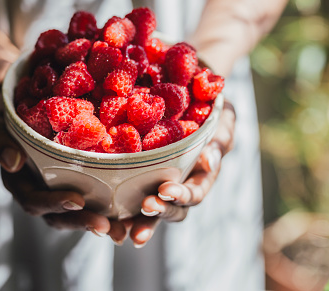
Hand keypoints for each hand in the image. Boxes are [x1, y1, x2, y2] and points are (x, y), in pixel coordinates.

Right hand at [0, 94, 127, 242]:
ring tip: (122, 230)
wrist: (25, 98)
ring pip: (78, 214)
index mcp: (19, 181)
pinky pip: (93, 199)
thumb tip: (13, 162)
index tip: (78, 200)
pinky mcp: (78, 179)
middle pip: (59, 216)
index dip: (55, 204)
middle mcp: (39, 189)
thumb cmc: (6, 108)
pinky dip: (109, 209)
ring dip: (99, 223)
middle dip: (83, 222)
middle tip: (107, 227)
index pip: (34, 200)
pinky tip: (130, 215)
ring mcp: (58, 187)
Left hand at [129, 99, 235, 246]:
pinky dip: (121, 212)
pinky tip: (106, 219)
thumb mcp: (222, 118)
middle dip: (159, 211)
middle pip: (172, 209)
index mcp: (201, 177)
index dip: (181, 195)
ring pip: (151, 212)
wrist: (189, 100)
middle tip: (146, 205)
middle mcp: (181, 187)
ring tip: (125, 228)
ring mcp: (159, 185)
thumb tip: (209, 159)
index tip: (165, 189)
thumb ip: (221, 138)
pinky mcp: (138, 179)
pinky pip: (130, 200)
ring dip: (141, 221)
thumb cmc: (210, 108)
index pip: (194, 193)